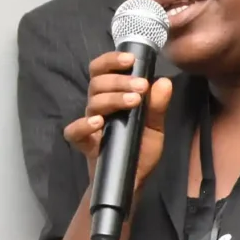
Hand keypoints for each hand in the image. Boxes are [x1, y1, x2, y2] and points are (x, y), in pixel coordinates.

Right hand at [65, 49, 174, 202]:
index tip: (131, 60)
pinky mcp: (84, 144)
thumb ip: (158, 107)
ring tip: (133, 101)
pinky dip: (84, 125)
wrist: (132, 180)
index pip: (103, 70)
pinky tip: (99, 122)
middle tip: (140, 86)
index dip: (112, 61)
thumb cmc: (140, 150)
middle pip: (97, 83)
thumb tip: (164, 82)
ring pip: (92, 102)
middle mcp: (98, 107)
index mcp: (112, 97)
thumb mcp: (155, 128)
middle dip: (119, 80)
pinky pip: (74, 131)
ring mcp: (90, 125)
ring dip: (112, 97)